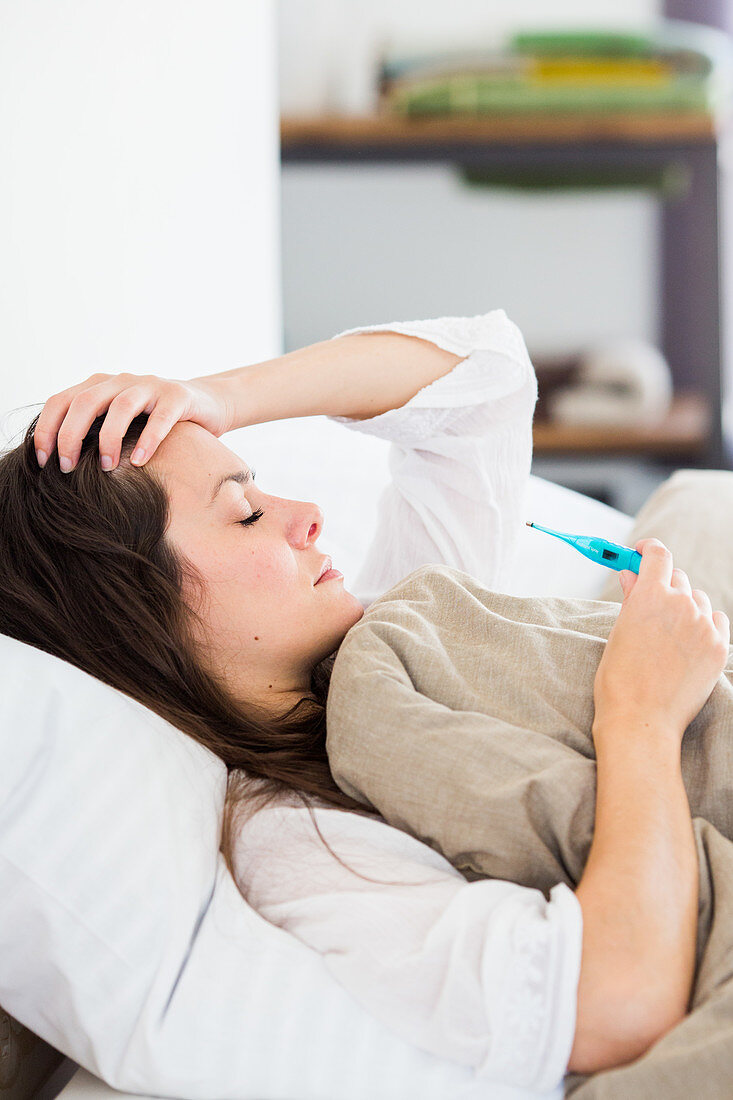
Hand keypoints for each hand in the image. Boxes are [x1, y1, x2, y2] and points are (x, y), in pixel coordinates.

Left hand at [33, 373, 231, 470]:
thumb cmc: (155, 422)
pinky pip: (160, 419)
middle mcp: (121, 381)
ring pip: (121, 407)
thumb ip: (93, 432)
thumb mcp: (119, 423)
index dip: (47, 430)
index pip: (61, 401)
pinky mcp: (178, 397)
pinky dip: (148, 440)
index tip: (43, 462)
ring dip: (108, 439)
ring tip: (106, 467)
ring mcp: (151, 386)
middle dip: (71, 436)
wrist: (207, 405)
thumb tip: (58, 464)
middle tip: (68, 468)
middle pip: (85, 402)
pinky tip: (140, 462)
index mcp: (100, 386)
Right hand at [593, 538, 729, 741]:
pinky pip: (716, 620)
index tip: (642, 553)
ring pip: (698, 599)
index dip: (648, 550)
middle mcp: (680, 604)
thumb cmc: (620, 680)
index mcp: (649, 596)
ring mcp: (703, 625)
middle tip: (651, 602)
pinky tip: (689, 641)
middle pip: (678, 577)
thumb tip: (631, 576)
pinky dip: (704, 623)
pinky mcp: (719, 646)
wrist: (642, 720)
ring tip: (668, 633)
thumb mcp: (618, 633)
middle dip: (664, 584)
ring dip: (685, 606)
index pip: (658, 555)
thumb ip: (630, 599)